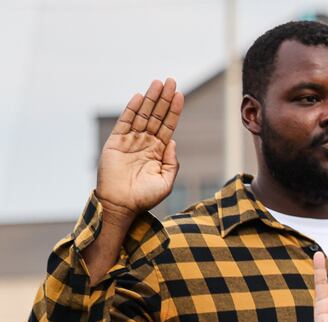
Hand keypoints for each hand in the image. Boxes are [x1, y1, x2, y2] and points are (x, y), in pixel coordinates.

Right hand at [96, 78, 184, 223]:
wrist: (122, 205)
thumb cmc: (145, 197)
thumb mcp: (166, 181)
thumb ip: (172, 161)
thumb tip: (173, 141)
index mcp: (158, 151)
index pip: (168, 126)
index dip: (174, 110)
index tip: (180, 94)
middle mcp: (145, 143)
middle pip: (156, 115)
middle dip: (164, 98)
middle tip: (171, 80)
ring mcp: (130, 141)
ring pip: (142, 115)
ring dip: (150, 99)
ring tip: (158, 83)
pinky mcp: (116, 142)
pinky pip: (125, 122)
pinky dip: (132, 109)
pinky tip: (139, 96)